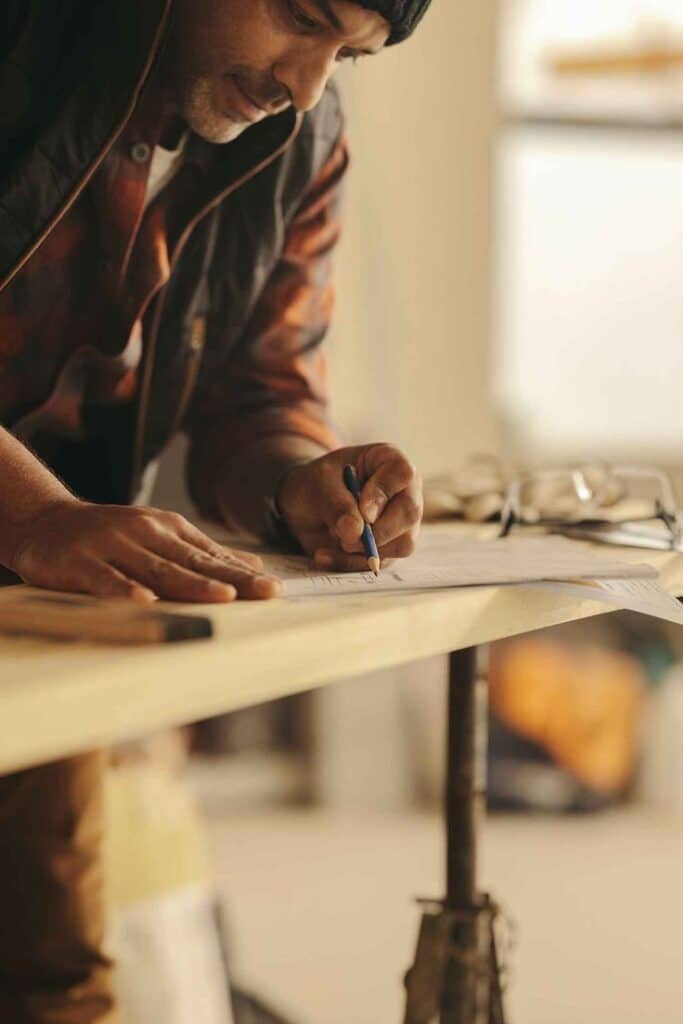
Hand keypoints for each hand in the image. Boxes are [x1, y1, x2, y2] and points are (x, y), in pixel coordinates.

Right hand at [7, 499, 280, 602]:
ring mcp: (114, 546)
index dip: (244, 574)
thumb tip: (253, 564)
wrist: (46, 521)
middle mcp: (147, 534)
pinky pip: (107, 580)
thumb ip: (203, 553)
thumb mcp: (160, 536)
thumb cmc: (112, 536)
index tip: (275, 588)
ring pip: (159, 569)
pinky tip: (145, 600)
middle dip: (233, 579)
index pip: (213, 557)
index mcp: (169, 530)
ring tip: (224, 596)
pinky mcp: (82, 562)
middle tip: (266, 592)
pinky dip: (125, 590)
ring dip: (192, 583)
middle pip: (195, 563)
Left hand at [277, 444, 422, 570]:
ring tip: (333, 540)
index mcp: (389, 461)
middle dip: (376, 531)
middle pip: (409, 514)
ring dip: (364, 551)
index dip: (382, 494)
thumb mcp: (317, 485)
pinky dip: (351, 563)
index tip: (361, 512)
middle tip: (344, 537)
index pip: (402, 473)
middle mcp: (404, 491)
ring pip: (403, 544)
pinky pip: (382, 562)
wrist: (305, 506)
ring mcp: (401, 521)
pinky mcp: (391, 546)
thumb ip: (336, 504)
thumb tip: (355, 533)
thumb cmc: (316, 483)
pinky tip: (325, 554)